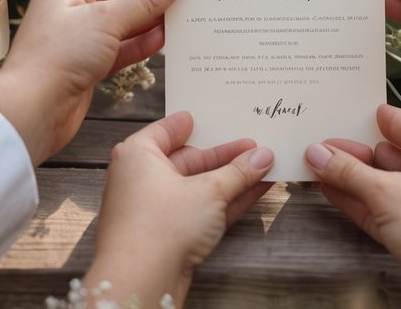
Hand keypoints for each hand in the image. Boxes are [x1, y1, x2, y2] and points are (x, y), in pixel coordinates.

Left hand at [0, 0, 182, 164]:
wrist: (31, 111)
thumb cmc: (57, 55)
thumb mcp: (106, 20)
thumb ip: (145, 0)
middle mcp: (77, 0)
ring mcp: (85, 31)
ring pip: (130, 15)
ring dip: (157, 14)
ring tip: (191, 11)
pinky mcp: (92, 59)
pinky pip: (126, 43)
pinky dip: (146, 41)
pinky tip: (170, 38)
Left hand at [84, 111, 273, 306]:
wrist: (139, 285)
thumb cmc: (158, 227)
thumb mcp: (208, 191)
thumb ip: (237, 173)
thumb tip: (262, 157)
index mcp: (138, 155)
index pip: (165, 130)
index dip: (189, 124)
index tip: (205, 116)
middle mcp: (141, 179)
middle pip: (188, 160)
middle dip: (223, 156)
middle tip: (253, 147)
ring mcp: (154, 211)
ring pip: (198, 188)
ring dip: (230, 180)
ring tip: (263, 167)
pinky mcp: (167, 237)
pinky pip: (200, 211)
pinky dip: (225, 202)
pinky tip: (254, 192)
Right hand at [306, 105, 400, 308]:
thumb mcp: (384, 192)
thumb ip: (347, 171)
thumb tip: (317, 153)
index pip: (397, 121)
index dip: (364, 121)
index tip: (336, 117)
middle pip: (388, 152)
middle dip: (353, 154)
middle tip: (318, 150)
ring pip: (386, 181)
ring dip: (353, 178)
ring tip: (318, 169)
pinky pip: (389, 204)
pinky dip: (363, 199)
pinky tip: (333, 191)